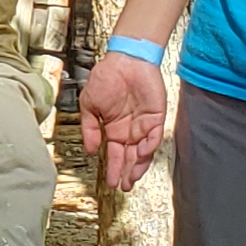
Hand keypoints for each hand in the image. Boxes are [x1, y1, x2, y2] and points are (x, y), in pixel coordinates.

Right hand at [76, 49, 171, 191]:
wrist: (124, 59)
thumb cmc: (106, 77)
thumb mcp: (89, 105)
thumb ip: (90, 128)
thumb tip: (91, 150)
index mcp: (114, 128)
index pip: (116, 154)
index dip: (114, 168)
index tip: (111, 182)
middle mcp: (130, 130)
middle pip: (130, 157)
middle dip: (127, 173)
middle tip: (124, 186)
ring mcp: (144, 124)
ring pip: (143, 151)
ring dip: (138, 166)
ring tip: (132, 177)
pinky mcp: (156, 117)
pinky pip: (154, 136)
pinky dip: (148, 146)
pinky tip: (140, 154)